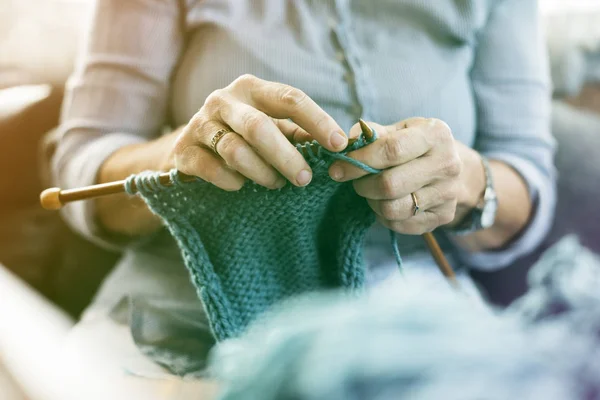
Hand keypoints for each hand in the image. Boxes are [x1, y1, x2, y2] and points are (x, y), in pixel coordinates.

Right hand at [172, 74, 347, 189]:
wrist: (190, 148)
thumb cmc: (242, 136)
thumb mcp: (271, 127)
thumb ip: (298, 134)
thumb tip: (336, 147)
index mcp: (252, 89)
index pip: (290, 98)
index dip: (318, 121)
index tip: (339, 145)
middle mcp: (224, 100)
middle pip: (259, 126)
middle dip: (286, 156)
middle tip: (304, 179)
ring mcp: (200, 124)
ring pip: (235, 150)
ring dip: (261, 172)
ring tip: (275, 184)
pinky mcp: (184, 150)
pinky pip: (212, 169)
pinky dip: (232, 182)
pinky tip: (241, 186)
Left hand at [328, 118, 484, 234]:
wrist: (450, 168)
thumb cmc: (415, 145)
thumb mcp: (398, 130)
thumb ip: (371, 134)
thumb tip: (345, 144)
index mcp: (435, 135)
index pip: (391, 150)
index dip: (359, 161)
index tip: (337, 168)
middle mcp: (447, 164)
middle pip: (390, 185)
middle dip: (362, 185)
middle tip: (354, 181)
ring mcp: (447, 193)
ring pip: (393, 209)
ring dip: (372, 202)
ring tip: (370, 191)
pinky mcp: (443, 216)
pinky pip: (400, 224)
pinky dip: (384, 216)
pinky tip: (384, 202)